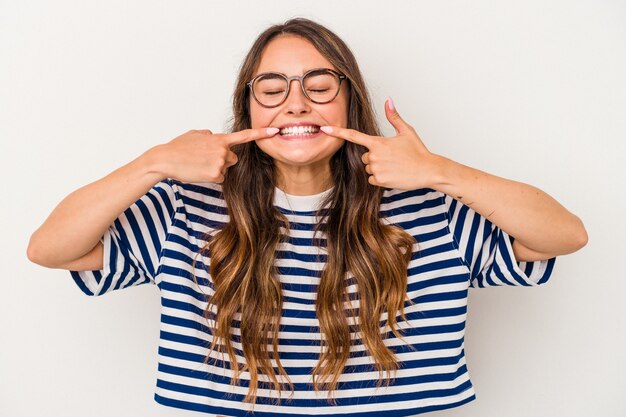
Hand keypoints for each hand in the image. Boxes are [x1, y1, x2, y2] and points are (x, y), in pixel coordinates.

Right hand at [150, 127, 278, 182]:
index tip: (275, 131)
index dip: (261, 133)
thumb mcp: (196, 134)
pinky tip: (198, 172)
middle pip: (233, 159)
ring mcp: (220, 163)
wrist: (165, 159)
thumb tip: (213, 135)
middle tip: (204, 159)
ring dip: (215, 169)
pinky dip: (209, 177)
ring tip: (199, 164)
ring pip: (225, 169)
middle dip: (223, 160)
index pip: (244, 136)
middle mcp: (223, 150)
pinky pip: (219, 178)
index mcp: (219, 138)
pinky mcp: (215, 175)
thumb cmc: (178, 147)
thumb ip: (209, 135)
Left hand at [320, 98, 441, 189]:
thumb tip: (388, 100)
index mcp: (378, 142)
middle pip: (364, 157)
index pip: (353, 136)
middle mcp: (374, 155)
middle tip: (392, 158)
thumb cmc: (418, 151)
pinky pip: (371, 179)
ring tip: (394, 166)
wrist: (428, 170)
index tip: (324, 129)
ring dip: (378, 168)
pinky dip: (380, 178)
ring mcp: (376, 169)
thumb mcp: (406, 131)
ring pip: (368, 169)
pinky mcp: (379, 181)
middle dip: (374, 158)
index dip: (337, 132)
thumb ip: (394, 116)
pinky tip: (393, 175)